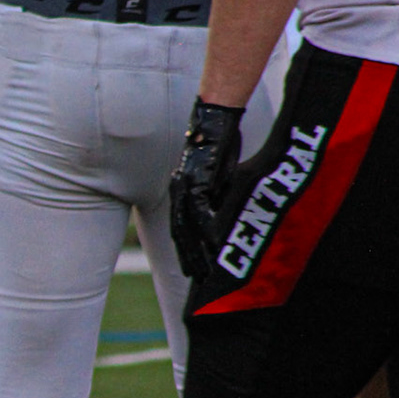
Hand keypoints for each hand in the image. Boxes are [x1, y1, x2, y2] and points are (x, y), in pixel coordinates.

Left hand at [169, 99, 245, 278]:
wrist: (217, 121)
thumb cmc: (219, 145)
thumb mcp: (217, 177)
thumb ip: (216, 197)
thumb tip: (219, 215)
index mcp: (181, 190)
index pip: (181, 226)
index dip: (186, 248)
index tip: (192, 266)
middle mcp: (179, 190)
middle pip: (180, 231)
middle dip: (188, 256)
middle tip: (196, 277)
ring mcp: (186, 185)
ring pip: (187, 225)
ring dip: (196, 249)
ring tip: (204, 268)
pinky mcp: (198, 179)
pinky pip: (201, 210)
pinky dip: (207, 229)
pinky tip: (213, 245)